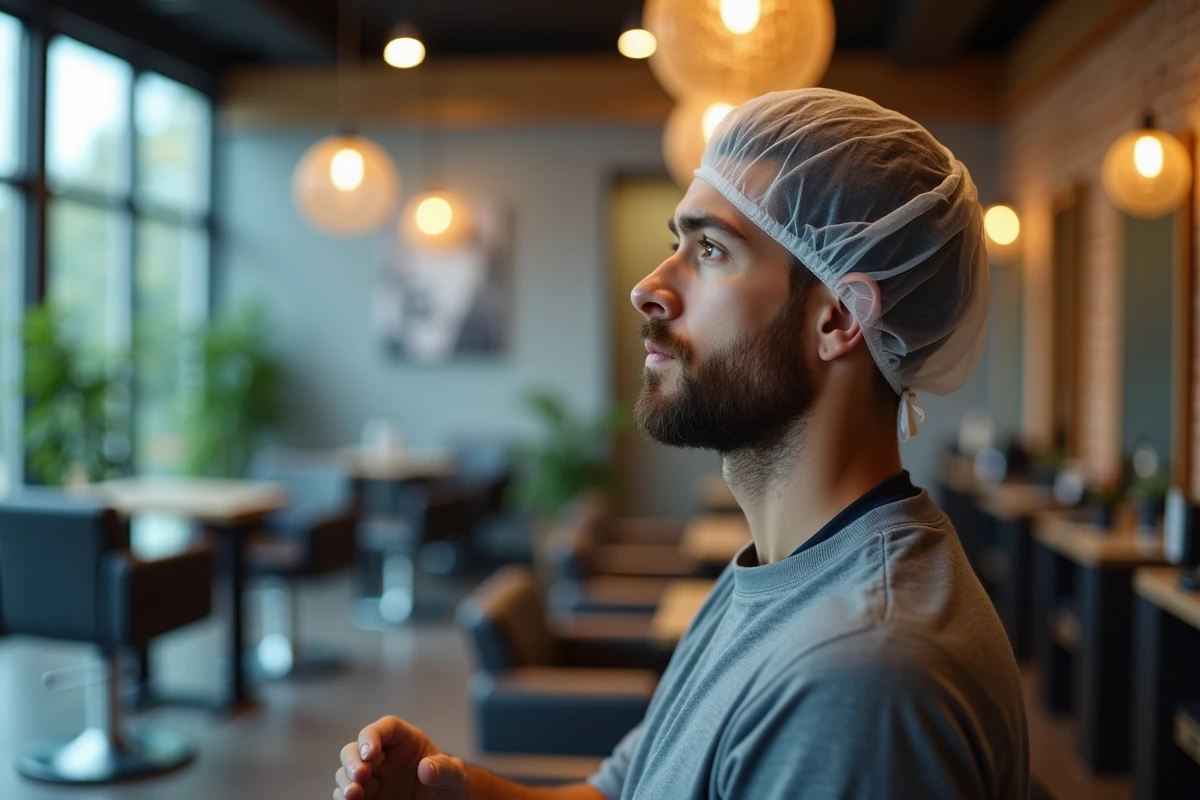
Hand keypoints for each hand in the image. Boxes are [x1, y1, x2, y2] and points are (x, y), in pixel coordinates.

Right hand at [334, 715, 467, 799]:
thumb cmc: (449, 783)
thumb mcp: (453, 776)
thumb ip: (444, 768)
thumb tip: (427, 767)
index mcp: (404, 741)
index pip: (384, 728)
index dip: (372, 736)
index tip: (371, 753)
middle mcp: (383, 757)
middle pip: (356, 749)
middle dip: (353, 761)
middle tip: (361, 776)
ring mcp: (373, 778)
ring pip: (346, 772)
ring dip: (346, 781)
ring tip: (353, 795)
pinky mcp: (367, 797)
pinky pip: (346, 794)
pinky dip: (344, 798)